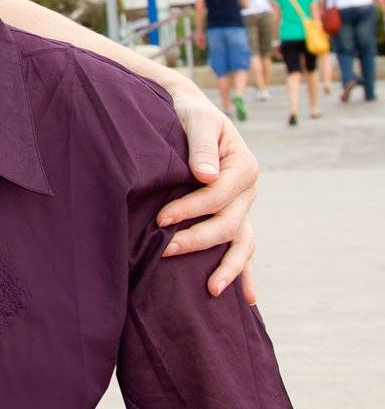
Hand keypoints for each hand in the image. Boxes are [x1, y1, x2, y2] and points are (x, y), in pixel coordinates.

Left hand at [158, 86, 258, 301]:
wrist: (190, 111)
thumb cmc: (189, 113)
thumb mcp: (196, 119)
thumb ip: (201, 145)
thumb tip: (207, 176)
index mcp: (244, 166)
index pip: (218, 196)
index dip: (191, 209)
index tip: (161, 219)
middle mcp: (248, 190)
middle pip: (229, 224)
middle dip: (198, 239)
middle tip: (166, 249)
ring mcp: (244, 206)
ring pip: (243, 243)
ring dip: (228, 267)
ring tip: (210, 289)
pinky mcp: (234, 215)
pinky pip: (243, 246)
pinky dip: (244, 270)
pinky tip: (245, 297)